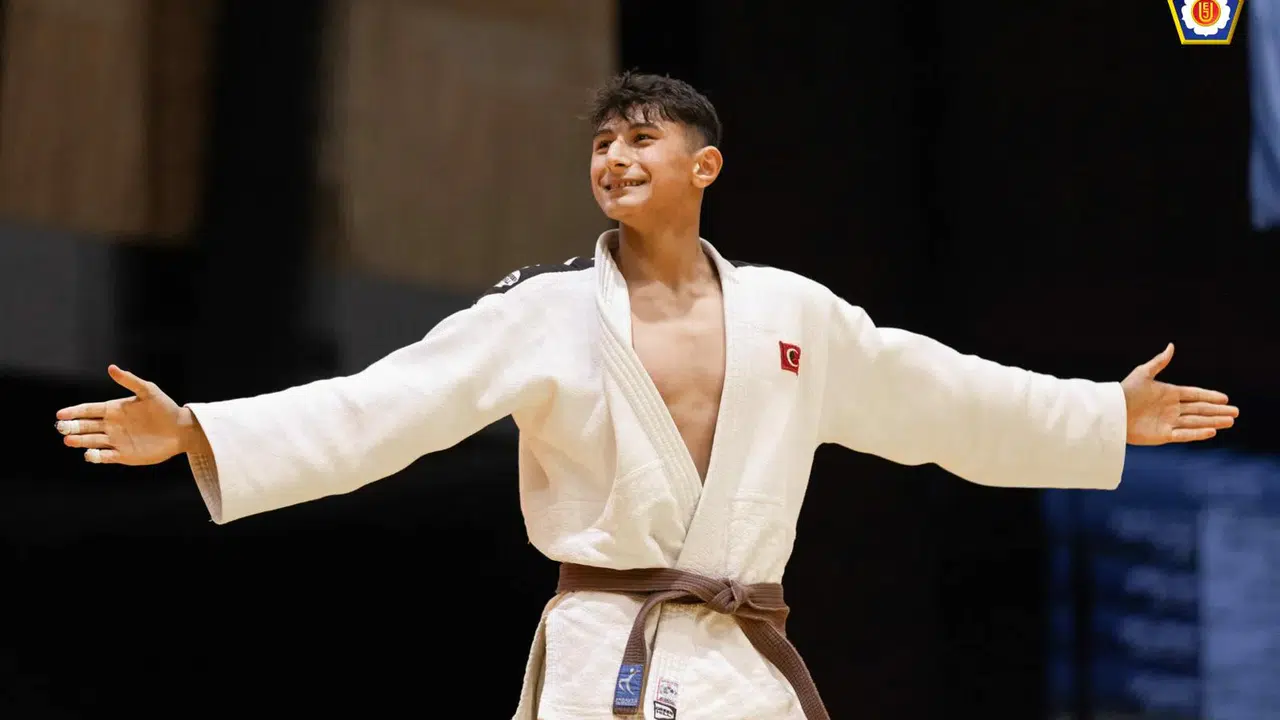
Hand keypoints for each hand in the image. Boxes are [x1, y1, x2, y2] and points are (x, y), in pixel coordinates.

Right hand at [55, 365, 189, 464]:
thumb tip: (111, 368)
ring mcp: (116, 440)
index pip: (89, 410)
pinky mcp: (123, 455)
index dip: (74, 412)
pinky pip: (105, 457)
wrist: (180, 429)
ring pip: (92, 442)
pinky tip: (90, 454)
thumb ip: (130, 381)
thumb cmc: (165, 408)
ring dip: (80, 441)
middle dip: (72, 427)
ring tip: (68, 440)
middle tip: (61, 428)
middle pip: (86, 426)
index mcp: (114, 409)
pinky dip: (96, 456)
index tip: (61, 414)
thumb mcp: (148, 391)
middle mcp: (111, 425)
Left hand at [1121, 344, 1237, 444]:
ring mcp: (1168, 422)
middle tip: (1236, 412)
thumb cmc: (1124, 392)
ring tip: (1230, 422)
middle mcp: (1170, 408)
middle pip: (1199, 409)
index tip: (1225, 398)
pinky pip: (1184, 434)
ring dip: (1213, 422)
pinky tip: (1212, 432)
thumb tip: (1171, 345)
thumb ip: (1159, 362)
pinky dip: (1198, 433)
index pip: (1194, 395)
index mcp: (1168, 393)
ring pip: (1196, 422)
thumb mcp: (1143, 374)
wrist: (1111, 412)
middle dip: (1217, 411)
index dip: (1210, 396)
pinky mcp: (1162, 435)